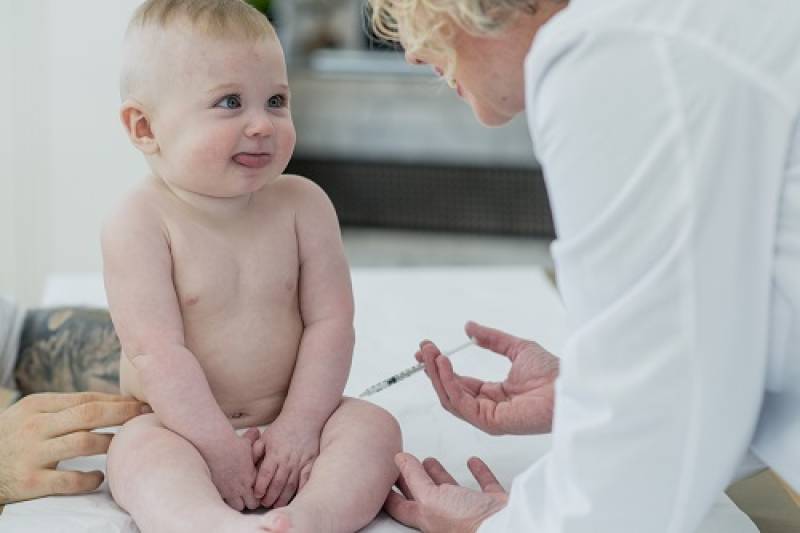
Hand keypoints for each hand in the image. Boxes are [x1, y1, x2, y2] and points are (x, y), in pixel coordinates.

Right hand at [0, 392, 147, 503]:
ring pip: (83, 443)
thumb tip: (112, 403)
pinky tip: (100, 477)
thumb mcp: (30, 414)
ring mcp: (33, 454)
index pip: (86, 399)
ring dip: (111, 444)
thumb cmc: (12, 437)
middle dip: (123, 414)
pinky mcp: (30, 482)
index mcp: (37, 405)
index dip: (118, 401)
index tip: (141, 402)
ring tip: (126, 446)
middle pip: (90, 415)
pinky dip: (89, 479)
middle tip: (146, 415)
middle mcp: (36, 426)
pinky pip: (68, 480)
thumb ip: (63, 407)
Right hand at [205, 429, 260, 510]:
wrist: (215, 446)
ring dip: (238, 502)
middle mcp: (242, 487)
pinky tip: (225, 493)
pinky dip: (226, 499)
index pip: (260, 496)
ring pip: (237, 506)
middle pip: (251, 505)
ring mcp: (229, 491)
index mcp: (252, 477)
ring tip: (237, 496)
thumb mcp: (247, 441)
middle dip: (251, 502)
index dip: (259, 496)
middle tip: (249, 496)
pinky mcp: (217, 490)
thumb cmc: (232, 443)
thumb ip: (254, 440)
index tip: (257, 492)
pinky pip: (224, 502)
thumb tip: (256, 431)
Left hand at [254, 418, 318, 507]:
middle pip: (277, 483)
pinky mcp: (310, 463)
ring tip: (276, 505)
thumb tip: (246, 465)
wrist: (304, 418)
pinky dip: (301, 491)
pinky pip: (306, 480)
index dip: (260, 487)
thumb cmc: (282, 428)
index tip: (256, 496)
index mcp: (274, 453)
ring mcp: (300, 463)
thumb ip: (255, 451)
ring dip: (283, 497)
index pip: (265, 474)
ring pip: (291, 485)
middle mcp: (287, 460)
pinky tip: (296, 499)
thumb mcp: (265, 437)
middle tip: (264, 505)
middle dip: (270, 497)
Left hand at [385, 453, 507, 532]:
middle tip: (405, 466)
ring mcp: (470, 510)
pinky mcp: (491, 503)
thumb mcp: (431, 498)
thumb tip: (400, 460)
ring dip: (440, 474)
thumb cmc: (468, 524)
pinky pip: (483, 485)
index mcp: (427, 518)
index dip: (390, 492)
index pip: (401, 505)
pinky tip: (473, 462)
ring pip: (451, 489)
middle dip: (413, 480)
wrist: (506, 527)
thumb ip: (415, 478)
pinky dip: (478, 472)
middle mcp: (447, 515)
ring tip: (430, 461)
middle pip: (424, 495)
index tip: (381, 478)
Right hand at [417, 321, 558, 434]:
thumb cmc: (552, 373)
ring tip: (431, 352)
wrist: (568, 386)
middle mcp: (488, 408)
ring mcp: (487, 417)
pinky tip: (445, 363)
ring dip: (437, 374)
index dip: (441, 366)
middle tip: (423, 348)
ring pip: (450, 398)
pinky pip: (460, 402)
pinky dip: (448, 382)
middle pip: (450, 391)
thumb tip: (469, 327)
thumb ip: (491, 339)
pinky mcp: (489, 422)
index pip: (459, 383)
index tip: (428, 350)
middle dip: (433, 369)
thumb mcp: (516, 348)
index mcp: (494, 395)